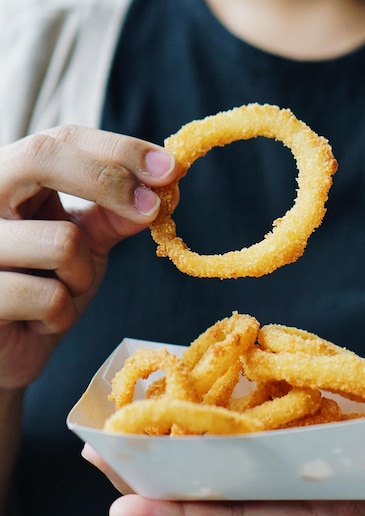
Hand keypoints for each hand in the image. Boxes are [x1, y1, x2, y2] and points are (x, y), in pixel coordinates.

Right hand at [0, 125, 177, 388]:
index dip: (119, 149)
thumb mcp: (86, 242)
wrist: (9, 348)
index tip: (170, 167)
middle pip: (40, 157)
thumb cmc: (44, 286)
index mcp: (10, 179)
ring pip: (61, 241)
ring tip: (60, 291)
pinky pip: (48, 297)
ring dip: (81, 276)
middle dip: (109, 181)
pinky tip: (40, 322)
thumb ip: (117, 213)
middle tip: (151, 208)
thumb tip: (167, 185)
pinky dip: (61, 315)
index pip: (62, 139)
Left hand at [82, 420, 364, 515]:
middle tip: (99, 460)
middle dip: (156, 490)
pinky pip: (248, 452)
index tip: (126, 511)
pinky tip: (183, 411)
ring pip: (226, 479)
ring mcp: (303, 482)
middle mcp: (305, 505)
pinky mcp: (307, 456)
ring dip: (171, 461)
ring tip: (119, 440)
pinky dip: (210, 435)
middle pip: (219, 506)